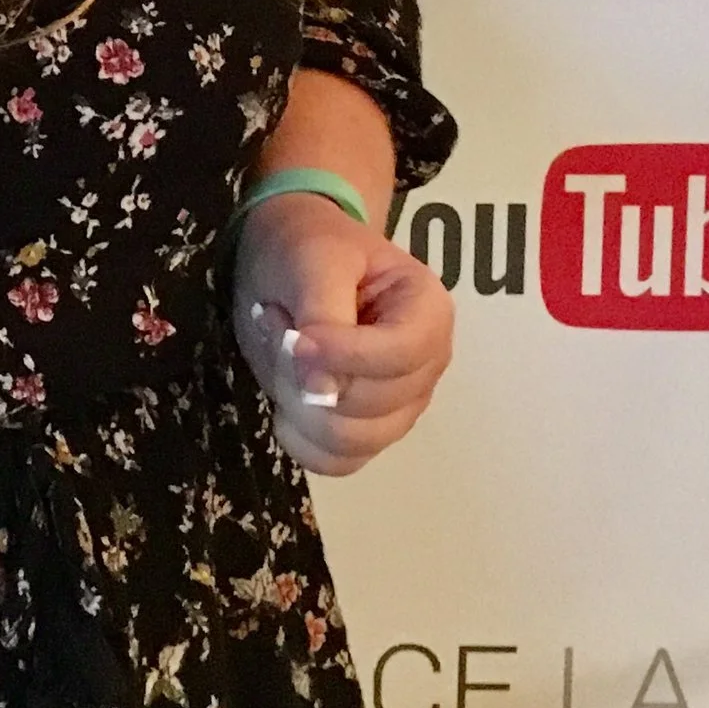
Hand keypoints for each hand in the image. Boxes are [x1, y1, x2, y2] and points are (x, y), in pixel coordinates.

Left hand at [230, 192, 453, 476]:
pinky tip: (284, 390)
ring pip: (351, 442)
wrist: (289, 254)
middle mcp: (426, 367)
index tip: (296, 337)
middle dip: (309, 372)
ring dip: (296, 401)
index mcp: (429, 313)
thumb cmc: (308, 245)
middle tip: (279, 322)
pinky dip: (297, 435)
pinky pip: (334, 462)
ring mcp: (400, 407)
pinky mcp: (366, 432)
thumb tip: (322, 390)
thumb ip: (323, 316)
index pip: (401, 357)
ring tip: (283, 350)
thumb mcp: (313, 259)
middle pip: (374, 408)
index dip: (345, 356)